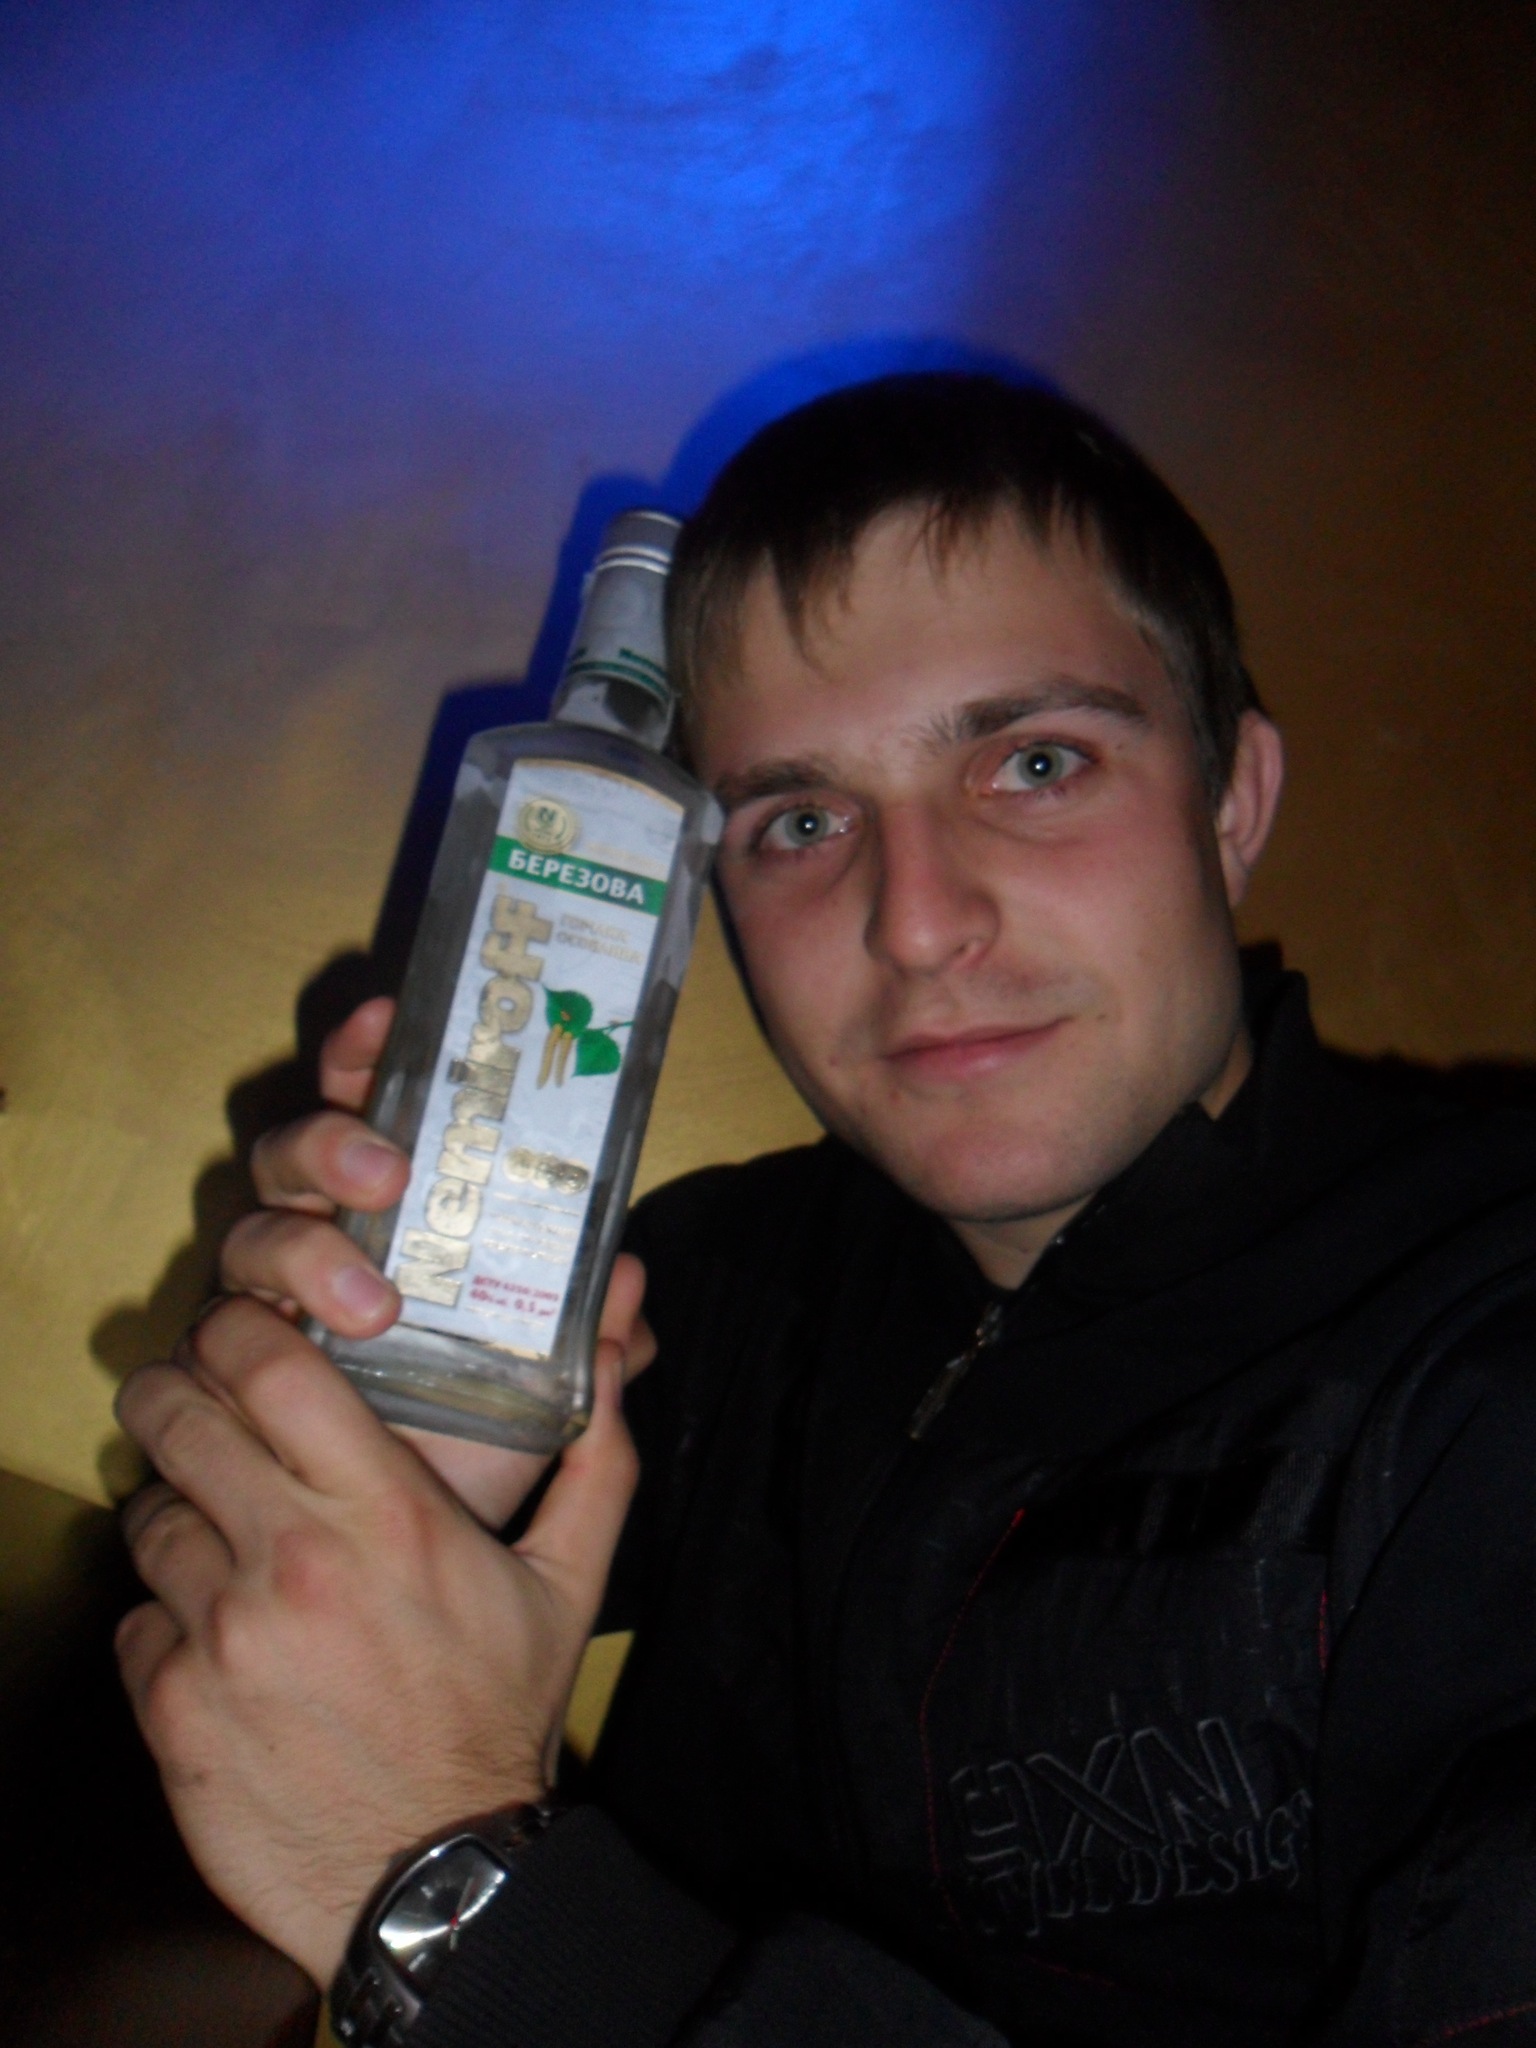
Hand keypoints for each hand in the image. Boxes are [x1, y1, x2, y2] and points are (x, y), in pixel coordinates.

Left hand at [115, 1294, 639, 1987]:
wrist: (436, 1875)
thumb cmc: (498, 1717)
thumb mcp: (566, 1583)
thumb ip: (595, 1456)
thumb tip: (617, 1346)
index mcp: (388, 1514)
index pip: (268, 1365)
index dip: (239, 1328)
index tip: (249, 1330)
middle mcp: (293, 1560)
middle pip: (178, 1418)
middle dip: (179, 1396)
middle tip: (202, 1406)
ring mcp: (223, 1636)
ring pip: (149, 1515)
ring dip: (178, 1510)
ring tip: (223, 1531)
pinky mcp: (171, 1707)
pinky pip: (137, 1615)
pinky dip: (167, 1612)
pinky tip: (219, 1632)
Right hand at [221, 995, 654, 1526]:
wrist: (419, 1580)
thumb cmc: (479, 1460)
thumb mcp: (554, 1398)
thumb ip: (599, 1343)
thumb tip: (633, 1280)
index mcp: (399, 1224)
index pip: (373, 1111)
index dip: (369, 1056)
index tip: (390, 1016)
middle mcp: (322, 1244)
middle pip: (294, 1152)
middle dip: (331, 1142)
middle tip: (386, 1172)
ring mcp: (266, 1305)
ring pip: (252, 1230)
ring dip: (305, 1249)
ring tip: (367, 1305)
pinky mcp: (223, 1370)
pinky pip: (207, 1333)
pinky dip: (230, 1336)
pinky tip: (262, 1356)